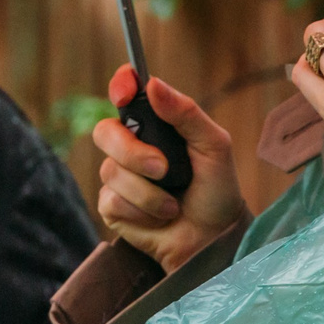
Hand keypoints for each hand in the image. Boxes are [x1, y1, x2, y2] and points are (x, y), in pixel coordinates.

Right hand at [91, 68, 244, 275]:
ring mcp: (120, 177)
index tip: (126, 92)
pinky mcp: (112, 207)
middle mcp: (132, 147)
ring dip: (148, 192)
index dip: (121, 86)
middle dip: (133, 152)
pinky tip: (159, 217)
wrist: (214, 239)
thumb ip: (186, 113)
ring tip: (173, 204)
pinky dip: (142, 211)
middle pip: (105, 132)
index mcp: (156, 125)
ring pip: (111, 171)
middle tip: (163, 168)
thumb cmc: (217, 190)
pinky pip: (112, 200)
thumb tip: (153, 84)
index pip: (127, 94)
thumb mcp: (214, 146)